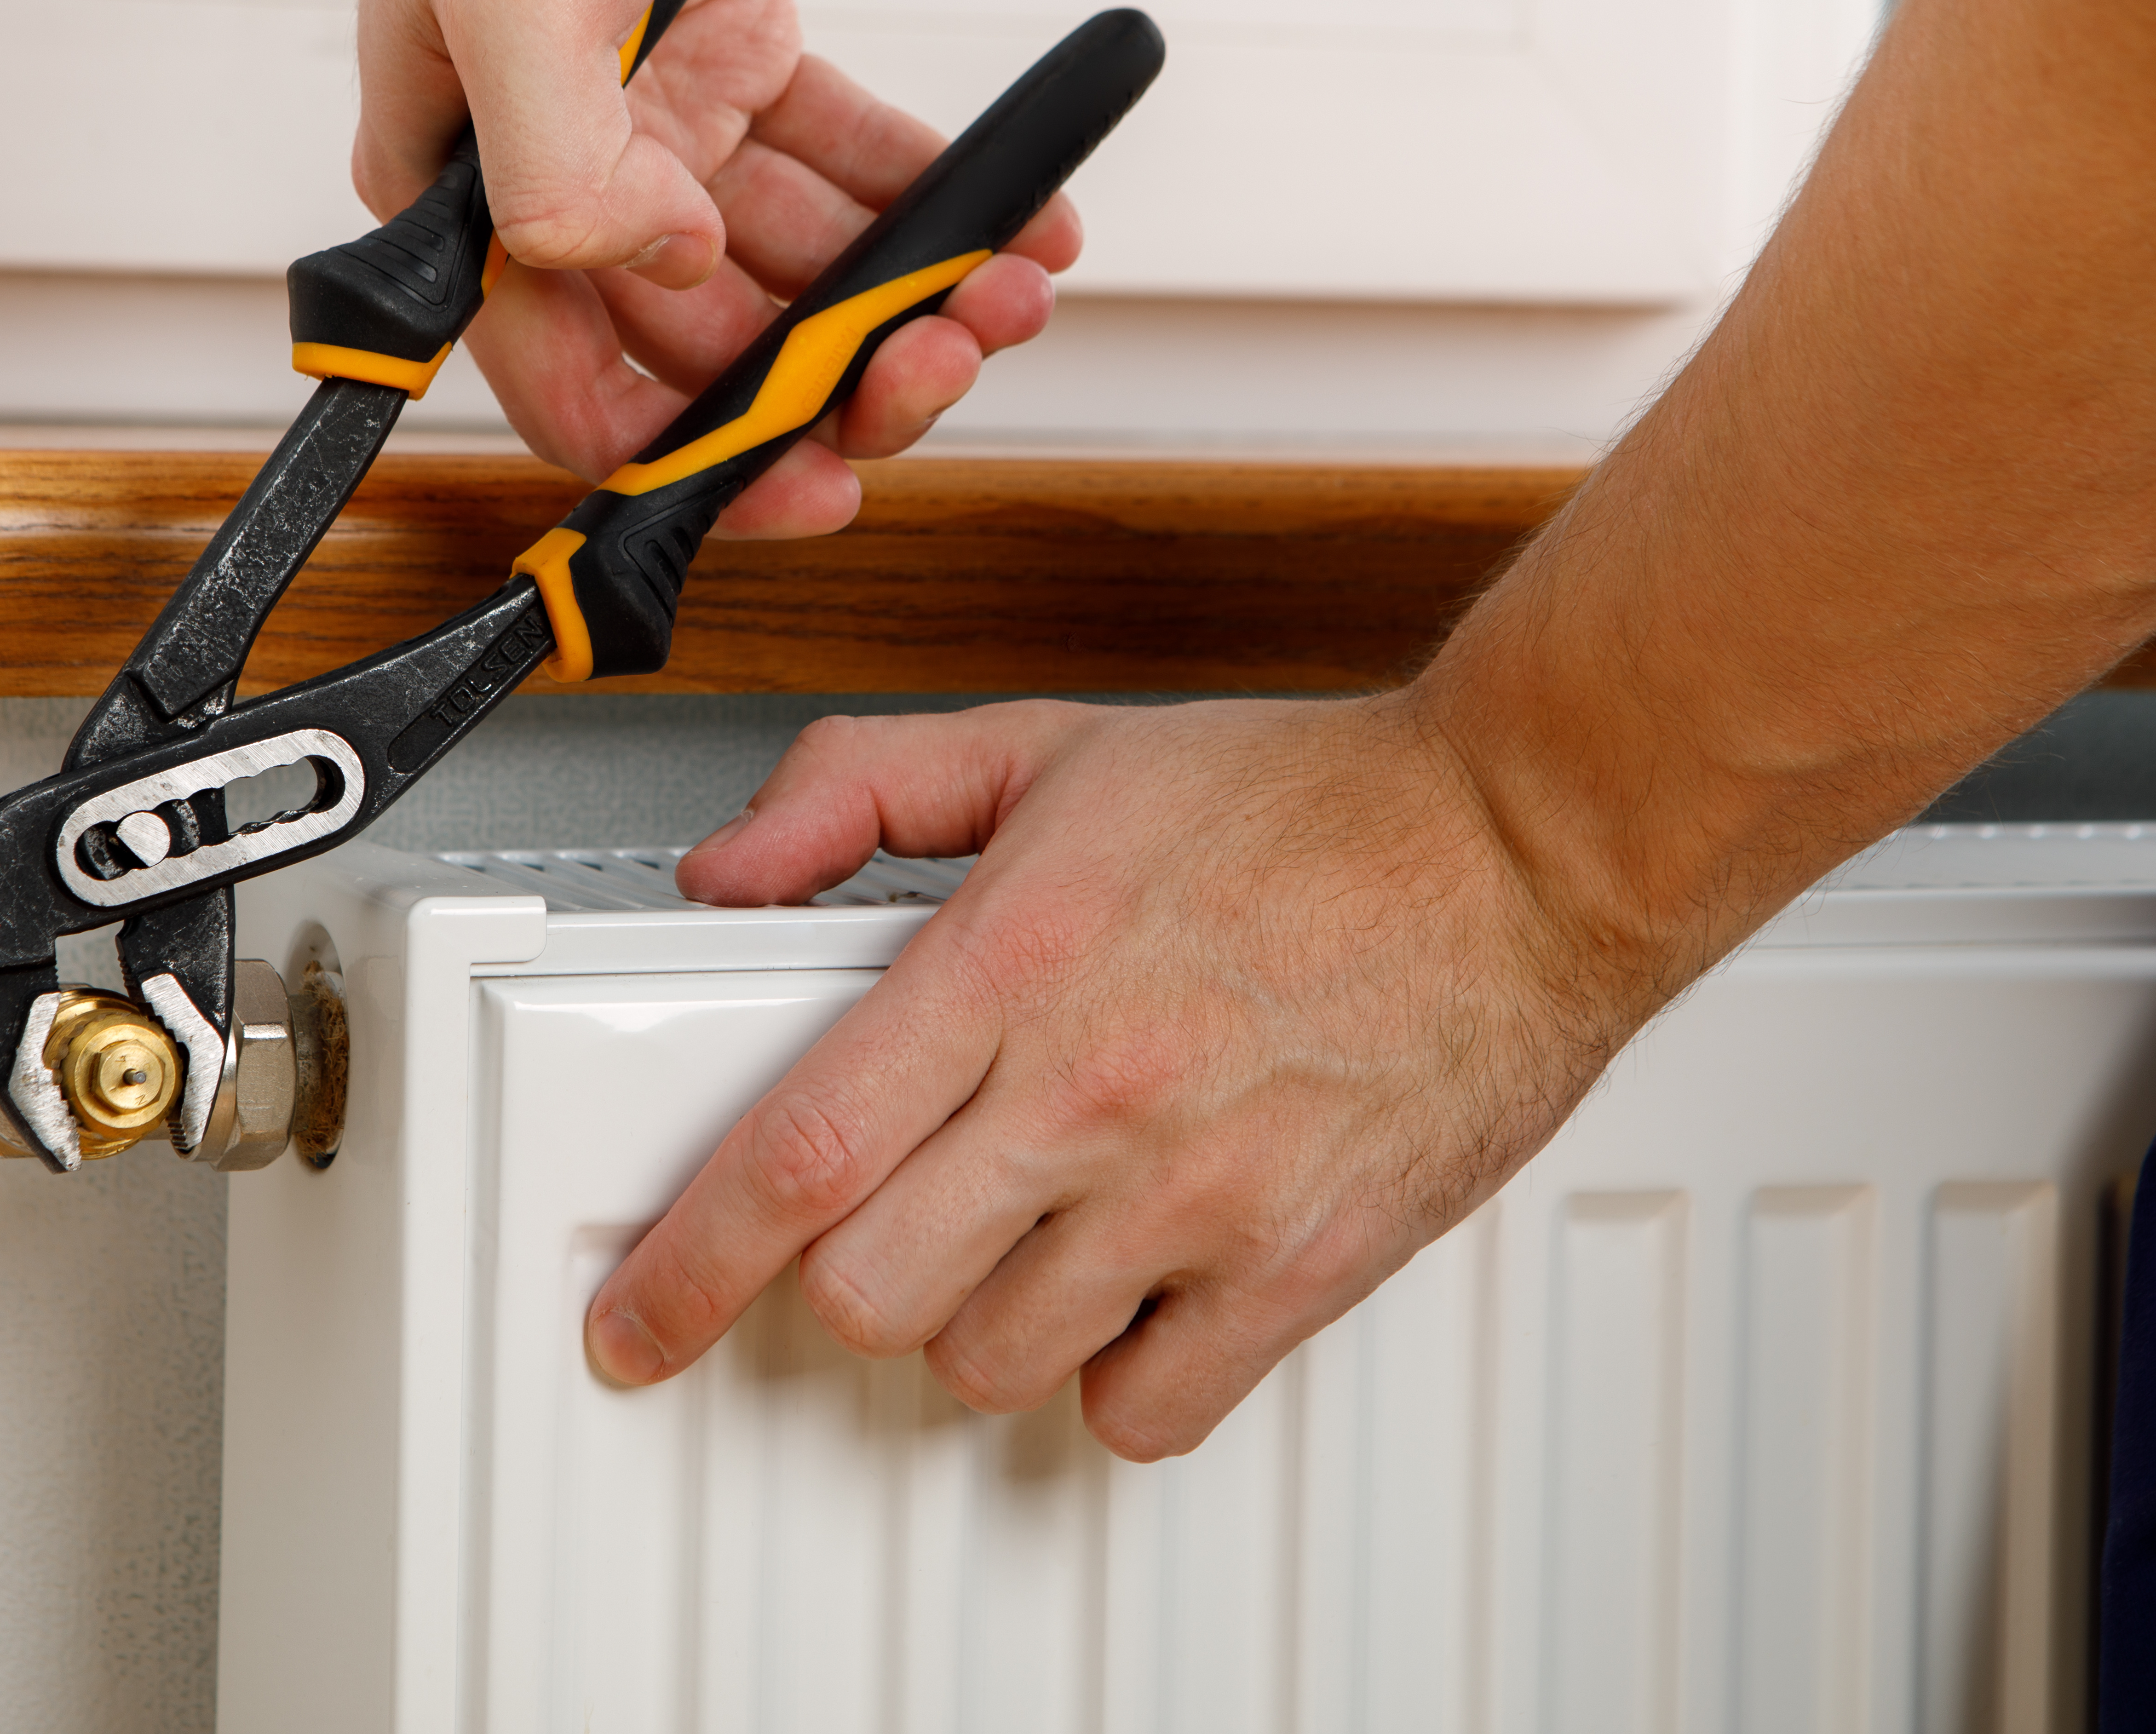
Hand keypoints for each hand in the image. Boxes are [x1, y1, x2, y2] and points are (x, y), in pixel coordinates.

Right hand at [358, 0, 1079, 537]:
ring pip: (790, 269)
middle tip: (936, 361)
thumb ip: (559, 166)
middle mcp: (567, 174)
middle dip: (831, 374)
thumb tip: (657, 270)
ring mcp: (659, 123)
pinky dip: (931, 198)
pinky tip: (1012, 224)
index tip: (809, 486)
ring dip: (901, 296)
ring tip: (999, 290)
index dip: (690, 464)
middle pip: (704, 346)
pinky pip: (847, 166)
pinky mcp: (741, 60)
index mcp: (473, 193)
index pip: (574, 387)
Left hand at [585, 696, 1662, 1459]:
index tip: (636, 1321)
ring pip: (989, 1361)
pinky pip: (1142, 1408)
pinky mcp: (1298, 1264)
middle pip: (870, 1289)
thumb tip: (726, 870)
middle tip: (885, 1222)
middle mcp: (1092, 1091)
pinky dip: (1110, 1376)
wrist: (1519, 843)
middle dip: (844, 1275)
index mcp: (1012, 963)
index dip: (685, 1264)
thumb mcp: (1047, 747)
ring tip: (1024, 1237)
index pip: (796, 1154)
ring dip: (974, 1320)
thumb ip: (856, 789)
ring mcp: (1197, 1193)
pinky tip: (1123, 1296)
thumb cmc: (1299, 803)